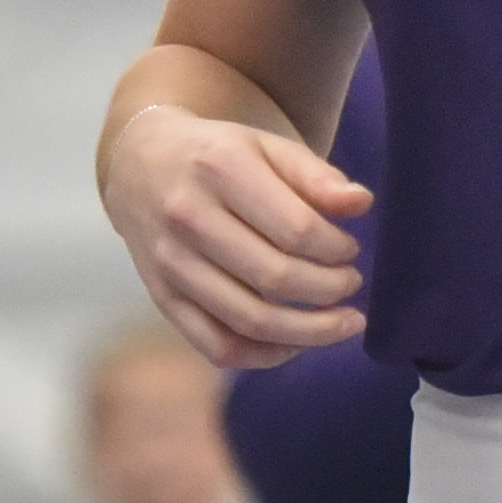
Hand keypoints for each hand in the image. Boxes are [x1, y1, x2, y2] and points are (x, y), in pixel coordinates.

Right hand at [100, 103, 369, 365]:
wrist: (140, 163)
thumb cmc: (218, 156)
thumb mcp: (267, 146)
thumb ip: (316, 175)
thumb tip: (361, 204)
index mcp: (220, 168)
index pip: (296, 229)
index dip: (337, 249)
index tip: (350, 250)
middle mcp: (188, 217)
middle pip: (275, 278)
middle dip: (329, 290)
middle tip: (351, 285)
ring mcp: (170, 263)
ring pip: (249, 321)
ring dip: (308, 333)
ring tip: (341, 324)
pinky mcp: (162, 298)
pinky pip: (217, 346)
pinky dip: (264, 356)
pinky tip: (295, 343)